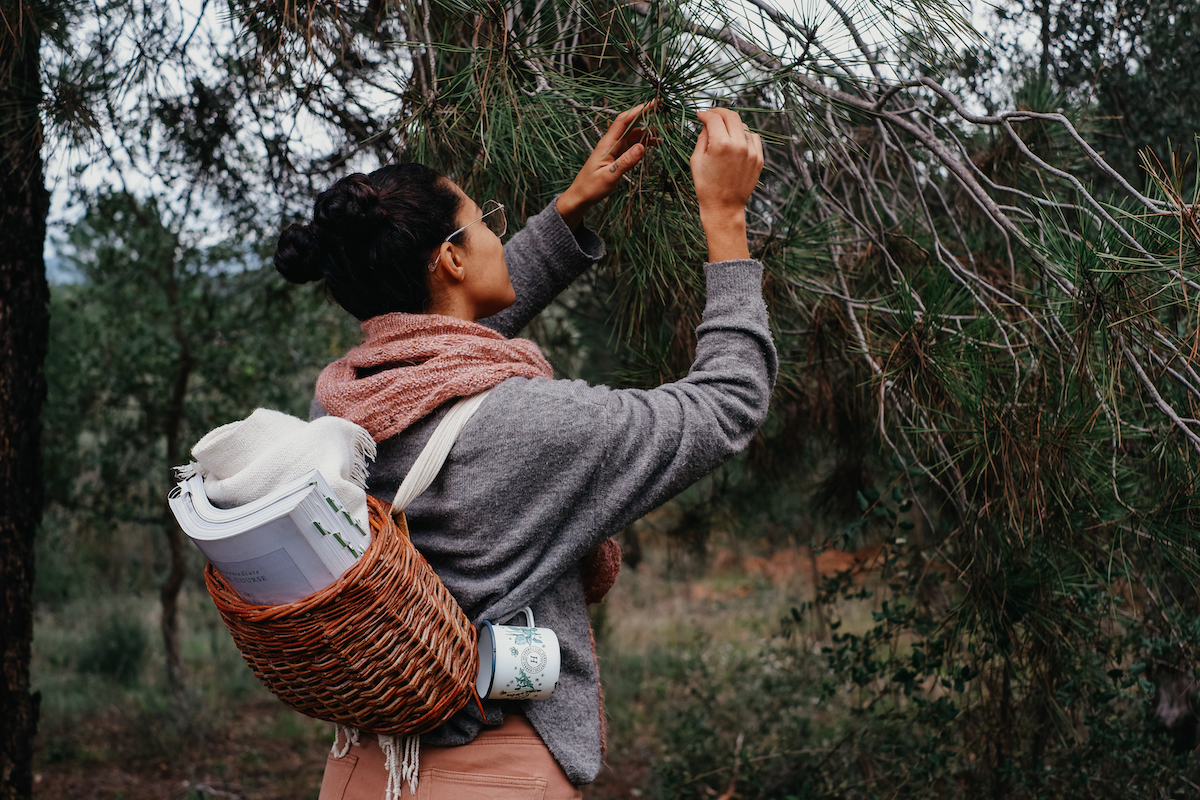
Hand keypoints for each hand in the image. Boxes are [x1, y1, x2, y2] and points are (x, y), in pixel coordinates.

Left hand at [557, 101, 658, 229]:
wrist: (581, 196)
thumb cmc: (591, 186)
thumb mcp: (609, 175)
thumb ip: (625, 161)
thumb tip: (642, 147)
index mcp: (608, 143)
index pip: (624, 120)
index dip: (638, 110)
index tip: (652, 104)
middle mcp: (612, 143)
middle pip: (631, 125)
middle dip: (647, 117)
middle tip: (663, 113)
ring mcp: (616, 149)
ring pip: (634, 135)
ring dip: (649, 131)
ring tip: (665, 130)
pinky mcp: (618, 156)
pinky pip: (634, 146)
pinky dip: (645, 143)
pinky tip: (656, 144)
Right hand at [689, 107, 762, 261]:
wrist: (724, 207)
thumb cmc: (706, 185)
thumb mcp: (696, 160)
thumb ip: (702, 137)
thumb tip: (707, 123)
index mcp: (721, 144)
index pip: (714, 118)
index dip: (705, 114)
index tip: (700, 115)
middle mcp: (739, 145)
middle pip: (731, 116)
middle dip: (719, 112)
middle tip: (712, 115)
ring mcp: (752, 152)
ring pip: (743, 126)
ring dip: (732, 124)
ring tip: (723, 131)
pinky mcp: (759, 159)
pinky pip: (753, 138)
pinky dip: (744, 135)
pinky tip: (735, 142)